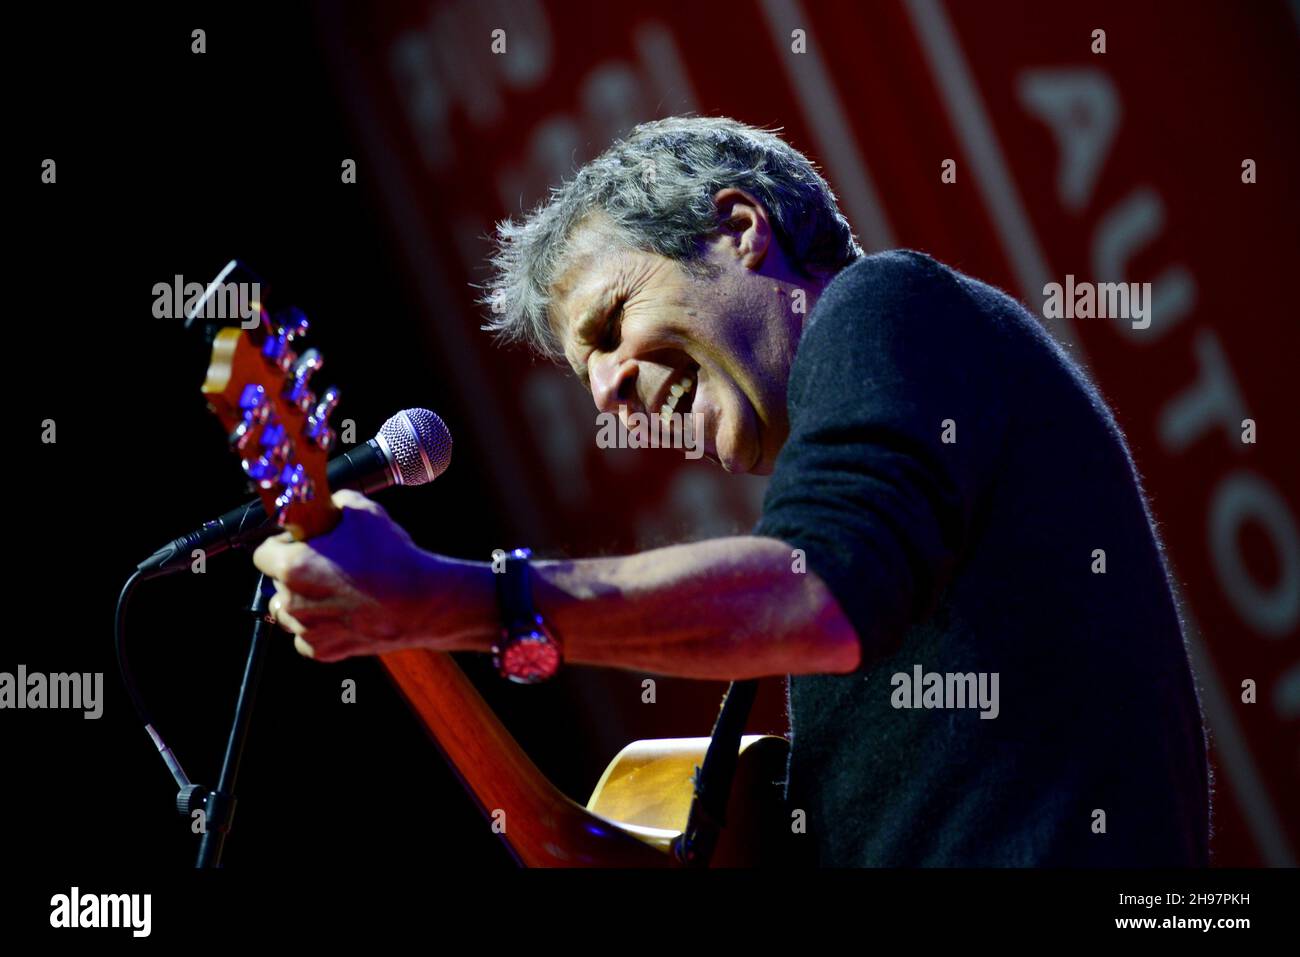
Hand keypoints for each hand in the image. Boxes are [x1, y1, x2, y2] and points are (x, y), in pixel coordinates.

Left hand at [252, 489, 443, 661]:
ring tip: (339, 591)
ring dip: (306, 601)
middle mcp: (291, 601)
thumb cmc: (392, 558)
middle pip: (278, 582)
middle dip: (298, 573)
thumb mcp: (363, 512)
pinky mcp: (323, 651)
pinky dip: (321, 627)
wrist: (422, 602)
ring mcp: (306, 629)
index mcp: (292, 566)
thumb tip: (330, 505)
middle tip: (330, 565)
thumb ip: (335, 505)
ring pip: (290, 611)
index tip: (304, 544)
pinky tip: (346, 612)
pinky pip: (308, 637)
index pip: (263, 552)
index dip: (284, 544)